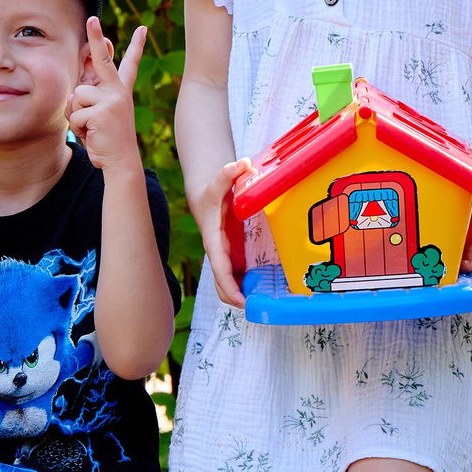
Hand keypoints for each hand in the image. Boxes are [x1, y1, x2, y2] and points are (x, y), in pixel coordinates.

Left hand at [67, 17, 148, 174]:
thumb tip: (73, 94)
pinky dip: (78, 127)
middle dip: (96, 37)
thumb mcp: (99, 117)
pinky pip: (75, 113)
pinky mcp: (102, 111)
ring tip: (92, 128)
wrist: (121, 163)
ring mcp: (111, 100)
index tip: (142, 27)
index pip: (129, 64)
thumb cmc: (107, 141)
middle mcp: (118, 91)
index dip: (136, 45)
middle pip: (102, 59)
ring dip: (76, 115)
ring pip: (76, 96)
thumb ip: (88, 101)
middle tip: (91, 18)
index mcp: (120, 91)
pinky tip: (92, 134)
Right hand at [189, 156, 250, 307]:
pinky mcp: (232, 257)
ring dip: (241, 296)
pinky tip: (264, 291)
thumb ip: (228, 172)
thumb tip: (241, 163)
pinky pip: (237, 278)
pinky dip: (246, 287)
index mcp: (214, 241)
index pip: (220, 269)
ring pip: (228, 285)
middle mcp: (218, 253)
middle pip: (222, 285)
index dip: (230, 287)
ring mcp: (225, 257)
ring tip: (265, 303)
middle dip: (236, 299)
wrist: (206, 194)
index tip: (242, 302)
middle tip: (259, 308)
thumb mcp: (219, 181)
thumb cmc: (212, 191)